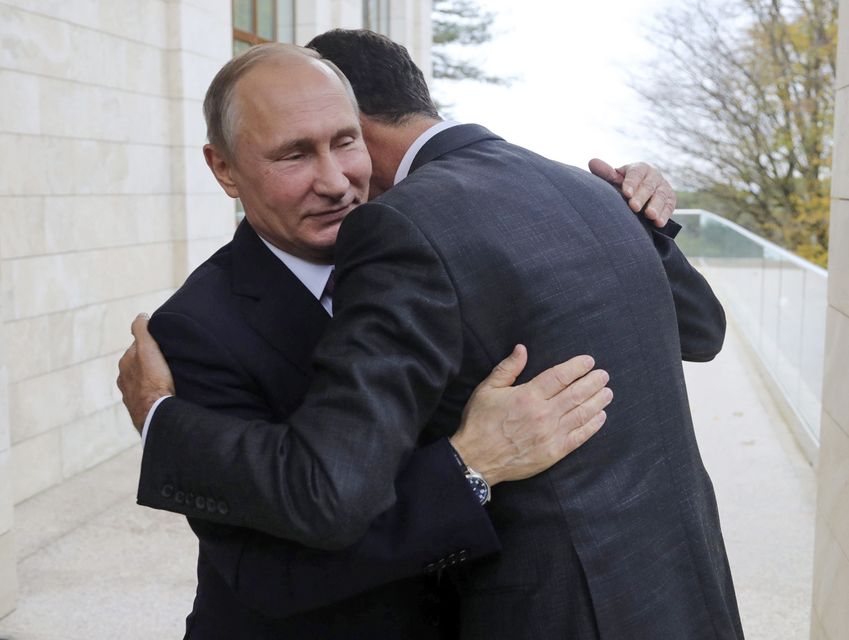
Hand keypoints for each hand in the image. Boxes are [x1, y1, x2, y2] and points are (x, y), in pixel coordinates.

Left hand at [116, 314, 174, 432]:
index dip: (151, 344)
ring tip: (168, 378)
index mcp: (125, 362)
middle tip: (168, 361)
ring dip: (151, 378)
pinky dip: (152, 392)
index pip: (138, 346)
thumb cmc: (153, 379)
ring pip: (142, 381)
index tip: (164, 345)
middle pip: (139, 364)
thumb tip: (141, 315)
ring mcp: (130, 395)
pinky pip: (146, 396)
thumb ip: (142, 330)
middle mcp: (123, 378)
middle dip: (150, 362)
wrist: (155, 412)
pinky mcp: (139, 409)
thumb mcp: (147, 348)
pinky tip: (163, 393)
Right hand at [450, 345, 610, 485]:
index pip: (559, 376)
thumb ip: (508, 368)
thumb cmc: (479, 422)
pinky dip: (593, 426)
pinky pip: (579, 437)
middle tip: (604, 375)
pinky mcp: (554, 452)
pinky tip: (601, 417)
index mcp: (527, 396)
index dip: (576, 367)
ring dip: (597, 401)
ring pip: (581, 414)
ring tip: (608, 392)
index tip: (589, 361)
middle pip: (576, 394)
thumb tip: (522, 349)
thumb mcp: (487, 389)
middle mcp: (543, 414)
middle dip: (593, 382)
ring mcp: (550, 434)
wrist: (476, 459)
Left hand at [588, 158, 676, 226]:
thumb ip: (606, 173)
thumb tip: (592, 162)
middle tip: (634, 207)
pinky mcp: (670, 200)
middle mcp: (654, 176)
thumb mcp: (616, 179)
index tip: (626, 193)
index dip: (631, 183)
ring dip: (656, 206)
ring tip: (650, 215)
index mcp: (639, 168)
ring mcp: (664, 187)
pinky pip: (669, 207)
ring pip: (661, 196)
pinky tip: (659, 223)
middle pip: (649, 186)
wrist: (642, 194)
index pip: (636, 174)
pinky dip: (665, 215)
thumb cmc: (625, 186)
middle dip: (642, 196)